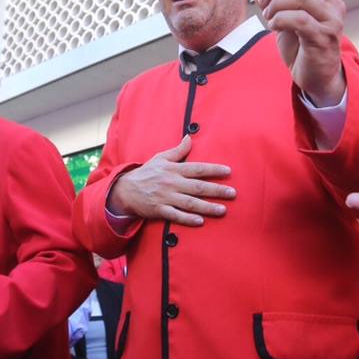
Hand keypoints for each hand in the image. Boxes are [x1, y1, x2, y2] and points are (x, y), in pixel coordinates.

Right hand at [106, 136, 234, 226]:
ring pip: (190, 203)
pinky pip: (175, 215)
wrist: (125, 189)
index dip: (213, 169)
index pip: (197, 168)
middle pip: (198, 187)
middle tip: (233, 193)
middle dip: (216, 190)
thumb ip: (178, 150)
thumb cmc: (146, 173)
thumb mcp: (160, 158)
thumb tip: (190, 137)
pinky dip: (187, 219)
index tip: (228, 172)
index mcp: (174, 169)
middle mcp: (172, 183)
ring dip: (207, 207)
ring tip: (222, 210)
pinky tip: (200, 222)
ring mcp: (166, 197)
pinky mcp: (159, 210)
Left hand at [254, 0, 347, 106]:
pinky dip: (281, 19)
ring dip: (277, 4)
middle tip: (262, 4)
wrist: (317, 78)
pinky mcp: (323, 39)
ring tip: (269, 17)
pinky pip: (300, 20)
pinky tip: (273, 27)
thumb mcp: (288, 19)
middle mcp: (333, 7)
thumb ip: (278, 2)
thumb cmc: (302, 48)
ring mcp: (331, 22)